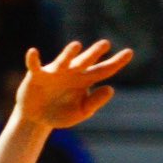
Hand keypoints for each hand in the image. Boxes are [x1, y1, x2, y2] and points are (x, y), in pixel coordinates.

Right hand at [14, 39, 132, 130]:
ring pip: (63, 60)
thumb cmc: (61, 113)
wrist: (37, 118)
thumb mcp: (81, 111)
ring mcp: (55, 72)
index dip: (116, 62)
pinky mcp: (37, 75)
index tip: (130, 52)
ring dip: (69, 53)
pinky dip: (33, 59)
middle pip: (85, 60)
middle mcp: (71, 72)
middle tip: (105, 44)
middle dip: (94, 52)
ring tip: (76, 46)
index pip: (104, 70)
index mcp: (85, 80)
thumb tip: (111, 89)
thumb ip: (95, 102)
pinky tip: (33, 52)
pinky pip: (35, 65)